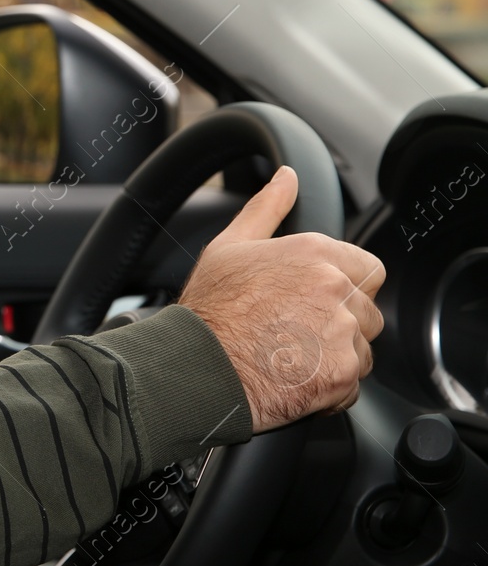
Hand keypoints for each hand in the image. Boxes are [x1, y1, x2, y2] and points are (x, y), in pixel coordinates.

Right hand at [178, 166, 384, 433]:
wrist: (197, 366)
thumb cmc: (209, 309)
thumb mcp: (230, 246)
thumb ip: (266, 208)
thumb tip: (287, 177)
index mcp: (315, 253)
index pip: (368, 269)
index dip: (344, 287)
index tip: (316, 301)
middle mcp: (335, 289)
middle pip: (367, 311)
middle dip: (342, 324)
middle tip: (298, 333)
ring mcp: (342, 333)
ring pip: (362, 349)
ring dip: (337, 356)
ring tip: (293, 358)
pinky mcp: (342, 374)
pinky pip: (352, 385)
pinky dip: (329, 388)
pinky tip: (294, 379)